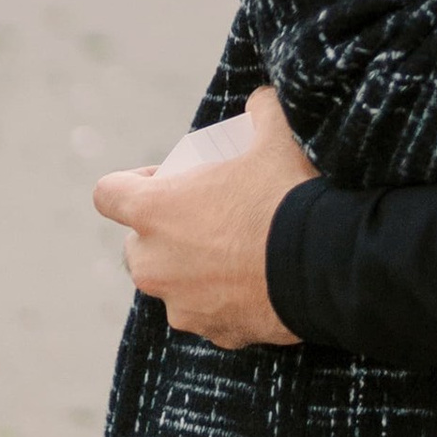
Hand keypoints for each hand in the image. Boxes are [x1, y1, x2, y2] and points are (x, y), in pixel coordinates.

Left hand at [92, 86, 313, 348]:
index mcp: (154, 213)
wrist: (328, 264)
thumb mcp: (276, 136)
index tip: (166, 179)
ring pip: (174, 284)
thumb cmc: (289, 195)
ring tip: (238, 252)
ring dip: (194, 270)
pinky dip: (228, 299)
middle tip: (207, 216)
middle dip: (164, 232)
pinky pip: (211, 313)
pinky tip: (262, 280)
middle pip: (138, 246)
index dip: (131, 183)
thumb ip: (260, 110)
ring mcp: (182, 306)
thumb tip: (260, 102)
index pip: (107, 194)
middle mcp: (155, 265)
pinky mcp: (216, 334)